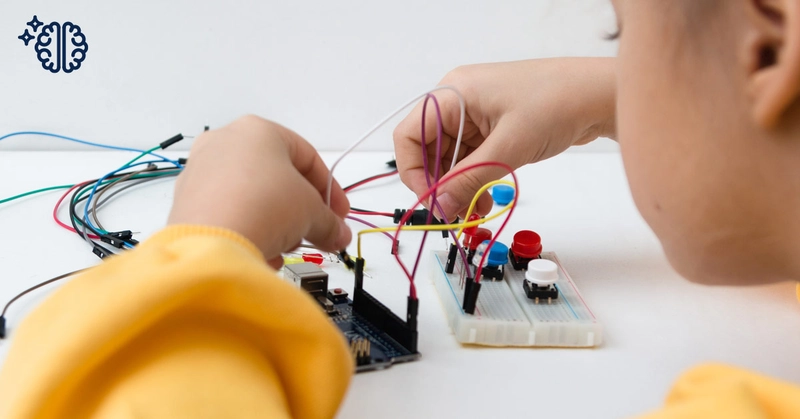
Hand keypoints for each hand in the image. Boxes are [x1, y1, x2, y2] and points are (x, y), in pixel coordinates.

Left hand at [168, 115, 351, 268]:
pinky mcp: (185, 201)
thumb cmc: (267, 207)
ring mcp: (200, 170)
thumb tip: (337, 235)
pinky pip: (227, 212)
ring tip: (284, 245)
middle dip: (300, 207)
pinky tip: (259, 251)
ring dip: (274, 221)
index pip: (307, 157)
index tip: (339, 215)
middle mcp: (224, 142)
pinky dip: (246, 229)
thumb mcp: (312, 212)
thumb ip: (329, 222)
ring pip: (250, 195)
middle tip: (315, 231)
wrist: (213, 242)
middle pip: (276, 176)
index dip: (330, 189)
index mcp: (258, 130)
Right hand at [393, 58, 616, 219]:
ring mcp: (477, 115)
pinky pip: (471, 159)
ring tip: (472, 212)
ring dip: (457, 187)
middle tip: (453, 214)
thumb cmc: (557, 104)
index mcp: (452, 93)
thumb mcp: (508, 147)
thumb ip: (468, 180)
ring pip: (450, 159)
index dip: (413, 171)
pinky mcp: (494, 128)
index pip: (409, 136)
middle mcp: (459, 102)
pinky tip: (482, 200)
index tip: (432, 200)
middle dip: (438, 184)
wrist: (601, 95)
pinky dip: (473, 181)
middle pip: (428, 150)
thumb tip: (440, 207)